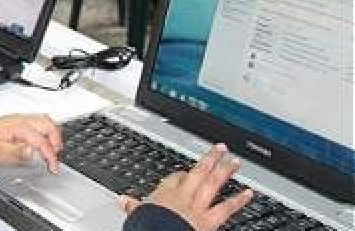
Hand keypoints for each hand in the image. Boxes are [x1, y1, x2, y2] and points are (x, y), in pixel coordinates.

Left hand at [0, 114, 61, 172]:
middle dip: (56, 142)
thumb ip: (18, 153)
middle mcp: (20, 119)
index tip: (53, 167)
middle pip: (49, 125)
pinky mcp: (16, 121)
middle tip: (55, 158)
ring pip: (45, 120)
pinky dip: (46, 131)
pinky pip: (38, 121)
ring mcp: (18, 119)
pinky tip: (43, 141)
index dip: (51, 156)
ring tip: (53, 150)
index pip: (42, 140)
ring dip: (53, 135)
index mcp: (18, 126)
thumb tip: (34, 152)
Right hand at [120, 144, 253, 230]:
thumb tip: (122, 200)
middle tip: (222, 148)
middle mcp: (183, 197)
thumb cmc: (149, 226)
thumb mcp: (137, 216)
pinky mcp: (209, 221)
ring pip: (213, 184)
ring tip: (235, 162)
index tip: (185, 171)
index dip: (181, 173)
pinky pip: (226, 208)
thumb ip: (133, 207)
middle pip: (198, 172)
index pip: (174, 178)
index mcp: (164, 195)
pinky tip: (248, 193)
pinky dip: (238, 200)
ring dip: (225, 172)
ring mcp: (198, 207)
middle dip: (211, 159)